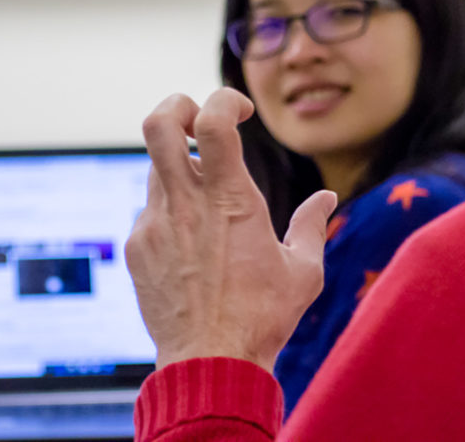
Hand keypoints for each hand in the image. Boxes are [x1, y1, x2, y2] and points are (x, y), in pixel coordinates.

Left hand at [125, 88, 336, 373]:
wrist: (210, 365)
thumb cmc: (263, 318)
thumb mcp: (303, 271)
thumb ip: (312, 225)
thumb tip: (327, 197)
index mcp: (231, 200)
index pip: (212, 119)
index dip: (225, 100)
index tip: (242, 114)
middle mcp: (186, 204)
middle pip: (159, 123)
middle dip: (178, 105)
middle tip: (198, 118)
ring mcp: (155, 224)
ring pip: (156, 165)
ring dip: (180, 162)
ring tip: (206, 192)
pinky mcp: (137, 247)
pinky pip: (150, 208)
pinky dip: (170, 207)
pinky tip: (192, 240)